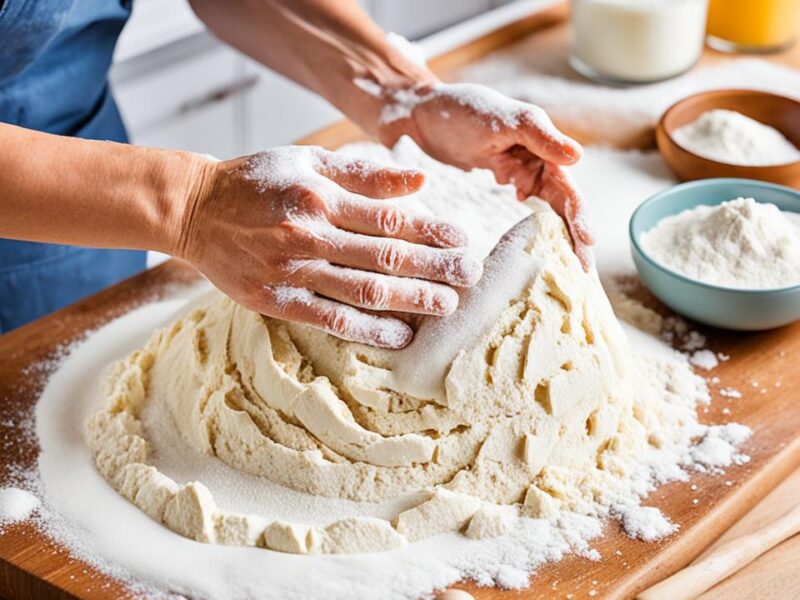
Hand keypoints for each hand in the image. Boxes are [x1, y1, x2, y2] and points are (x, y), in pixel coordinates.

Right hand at [178, 146, 481, 348]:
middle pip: (385, 257)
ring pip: (363, 291)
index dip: (431, 231)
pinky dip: (367, 330)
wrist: (193, 210)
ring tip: (447, 306)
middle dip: (434, 269)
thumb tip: (418, 182)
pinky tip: (399, 337)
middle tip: (470, 277)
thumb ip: (363, 173)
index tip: (462, 240)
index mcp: (320, 197)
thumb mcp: (306, 163)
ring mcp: (291, 271)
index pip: (390, 218)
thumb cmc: (256, 181)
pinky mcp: (275, 301)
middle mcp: (309, 234)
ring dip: (410, 301)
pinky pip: (329, 319)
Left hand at [380, 82, 594, 267]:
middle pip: (563, 200)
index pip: (567, 186)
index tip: (586, 243)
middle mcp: (537, 155)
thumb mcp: (501, 120)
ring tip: (569, 262)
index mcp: (543, 141)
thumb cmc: (460, 110)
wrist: (421, 113)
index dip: (578, 215)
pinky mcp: (502, 174)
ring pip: (547, 203)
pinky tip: (537, 241)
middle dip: (575, 232)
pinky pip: (526, 198)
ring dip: (560, 231)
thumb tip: (578, 158)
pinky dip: (535, 220)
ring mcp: (519, 166)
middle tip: (584, 267)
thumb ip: (540, 137)